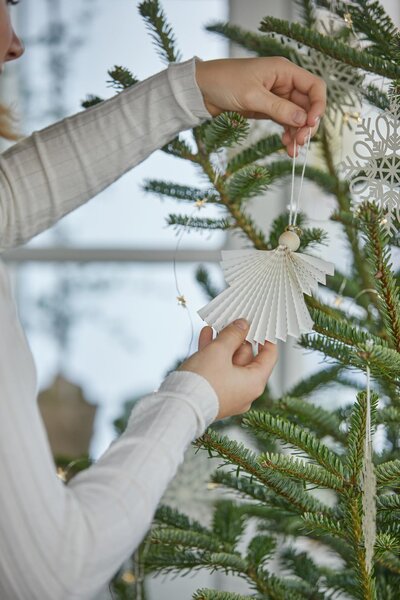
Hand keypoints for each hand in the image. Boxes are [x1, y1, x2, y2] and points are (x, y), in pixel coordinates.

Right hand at [178, 318, 277, 419]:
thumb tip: (242, 325)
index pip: (269, 356)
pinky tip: (205, 337)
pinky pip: (218, 371)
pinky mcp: (214, 395)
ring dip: (222, 344)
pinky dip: (213, 355)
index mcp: (254, 382)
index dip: (265, 338)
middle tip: (231, 321)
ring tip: (214, 326)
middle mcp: (245, 391)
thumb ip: (233, 334)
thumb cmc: (202, 381)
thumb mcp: (219, 350)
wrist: (178, 407)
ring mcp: (229, 394)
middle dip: (237, 338)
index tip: (260, 325)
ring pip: (229, 363)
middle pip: (246, 358)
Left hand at [195, 56, 325, 156]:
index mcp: (284, 71)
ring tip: (293, 150)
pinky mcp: (268, 109)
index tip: (311, 124)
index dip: (318, 105)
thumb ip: (279, 108)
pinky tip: (286, 145)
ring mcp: (277, 97)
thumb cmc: (224, 82)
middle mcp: (284, 82)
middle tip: (301, 142)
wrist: (202, 89)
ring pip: (297, 117)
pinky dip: (288, 134)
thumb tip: (303, 120)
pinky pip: (285, 122)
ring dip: (298, 133)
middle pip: (308, 105)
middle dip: (307, 124)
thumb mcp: (252, 96)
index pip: (314, 86)